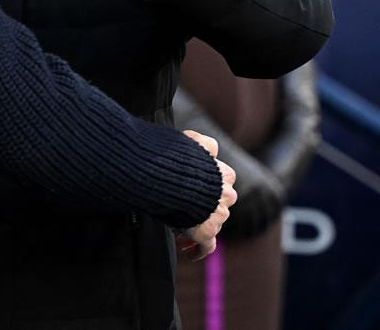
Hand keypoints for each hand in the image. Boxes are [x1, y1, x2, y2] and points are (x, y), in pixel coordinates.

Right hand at [177, 130, 237, 260]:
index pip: (223, 178)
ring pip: (214, 224)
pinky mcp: (205, 232)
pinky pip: (207, 247)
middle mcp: (225, 196)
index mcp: (223, 174)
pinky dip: (198, 251)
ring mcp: (217, 216)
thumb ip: (201, 141)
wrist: (167, 178)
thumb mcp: (191, 139)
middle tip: (185, 209)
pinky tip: (187, 252)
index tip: (197, 188)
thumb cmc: (175, 157)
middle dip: (206, 207)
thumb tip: (205, 144)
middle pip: (221, 203)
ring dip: (199, 226)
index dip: (210, 183)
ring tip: (179, 230)